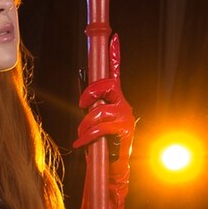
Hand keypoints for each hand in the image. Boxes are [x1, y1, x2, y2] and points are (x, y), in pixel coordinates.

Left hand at [74, 35, 134, 208]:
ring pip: (101, 110)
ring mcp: (124, 118)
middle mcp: (122, 105)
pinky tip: (83, 143)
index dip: (115, 54)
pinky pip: (101, 127)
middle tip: (83, 104)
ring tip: (83, 135)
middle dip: (92, 93)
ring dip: (87, 123)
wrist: (113, 172)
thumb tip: (83, 100)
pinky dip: (88, 135)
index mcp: (115, 100)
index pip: (115, 73)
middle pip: (108, 85)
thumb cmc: (100, 147)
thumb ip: (91, 109)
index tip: (115, 36)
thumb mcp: (92, 124)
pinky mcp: (123, 132)